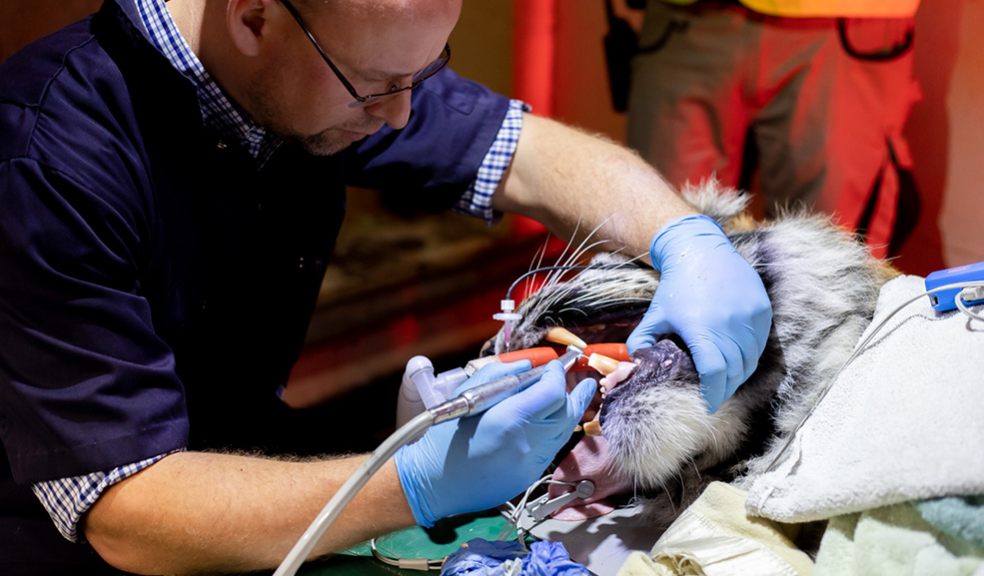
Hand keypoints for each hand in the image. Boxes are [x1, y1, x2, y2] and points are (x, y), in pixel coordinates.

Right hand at [395, 360, 596, 526]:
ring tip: (576, 396)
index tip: (555, 366)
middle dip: (574, 393)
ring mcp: (530, 464)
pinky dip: (554, 431)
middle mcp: (526, 443)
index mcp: (508, 419)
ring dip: (569, 412)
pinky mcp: (528, 477)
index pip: (552, 392)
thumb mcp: (466, 396)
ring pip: (563, 432)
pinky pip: (550, 449)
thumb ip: (499, 377)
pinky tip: (551, 421)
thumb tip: (529, 367)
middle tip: (581, 379)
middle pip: (566, 412)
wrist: (432, 483)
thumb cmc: (443, 437)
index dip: (557, 375)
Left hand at [626, 215, 771, 411]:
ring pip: (751, 360)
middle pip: (735, 371)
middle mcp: (730, 324)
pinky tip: (738, 361)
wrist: (701, 250)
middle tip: (715, 396)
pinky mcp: (762, 310)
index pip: (715, 373)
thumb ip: (641, 342)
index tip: (707, 404)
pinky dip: (750, 357)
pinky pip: (760, 344)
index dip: (713, 393)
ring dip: (739, 375)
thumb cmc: (676, 286)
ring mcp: (750, 317)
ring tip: (726, 382)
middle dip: (725, 388)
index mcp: (702, 329)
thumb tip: (636, 368)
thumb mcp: (654, 315)